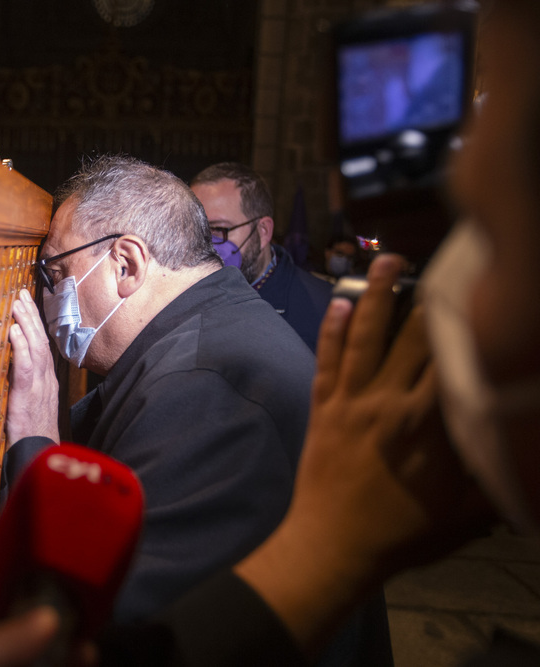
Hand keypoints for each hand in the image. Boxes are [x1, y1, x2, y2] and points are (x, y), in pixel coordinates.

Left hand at [6, 289, 59, 444]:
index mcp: (46, 381)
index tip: (27, 303)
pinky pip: (26, 369)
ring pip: (36, 350)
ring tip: (17, 305)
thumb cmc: (33, 433)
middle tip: (21, 294)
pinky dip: (21, 349)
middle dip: (31, 316)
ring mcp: (39, 388)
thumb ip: (25, 386)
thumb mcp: (31, 406)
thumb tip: (13, 368)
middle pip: (41, 341)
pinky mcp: (27, 398)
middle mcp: (46, 380)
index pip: (42, 346)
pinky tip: (14, 333)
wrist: (39, 456)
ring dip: (27, 325)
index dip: (36, 324)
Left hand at [293, 254, 490, 573]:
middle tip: (442, 262)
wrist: (332, 549)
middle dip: (428, 297)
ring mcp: (350, 403)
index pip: (452, 364)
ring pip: (364, 337)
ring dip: (376, 295)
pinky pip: (327, 360)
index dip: (468, 327)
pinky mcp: (323, 409)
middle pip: (411, 338)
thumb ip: (497, 481)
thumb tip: (526, 461)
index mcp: (427, 426)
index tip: (482, 296)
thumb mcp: (465, 517)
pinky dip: (333, 330)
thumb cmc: (402, 536)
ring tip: (387, 261)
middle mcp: (387, 403)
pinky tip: (340, 303)